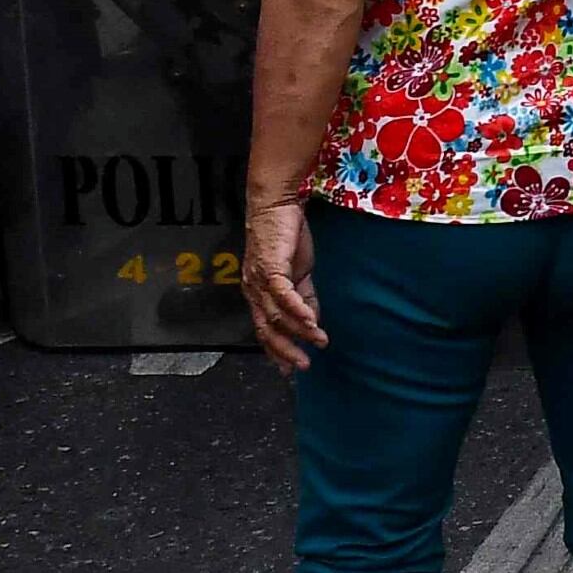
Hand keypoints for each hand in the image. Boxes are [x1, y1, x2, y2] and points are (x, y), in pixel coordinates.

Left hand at [243, 195, 329, 372]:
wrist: (276, 203)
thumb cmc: (284, 233)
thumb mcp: (298, 271)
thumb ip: (304, 296)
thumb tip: (312, 321)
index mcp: (258, 292)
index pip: (265, 329)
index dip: (277, 351)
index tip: (290, 369)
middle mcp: (253, 290)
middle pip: (266, 329)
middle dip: (285, 351)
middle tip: (302, 366)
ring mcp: (260, 279)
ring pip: (277, 315)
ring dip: (299, 332)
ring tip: (318, 342)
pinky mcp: (271, 267)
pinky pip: (283, 295)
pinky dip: (298, 310)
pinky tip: (312, 322)